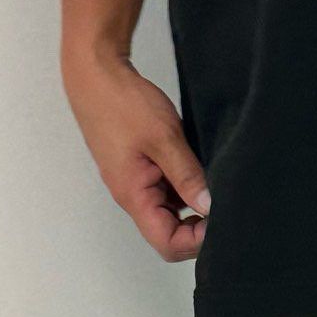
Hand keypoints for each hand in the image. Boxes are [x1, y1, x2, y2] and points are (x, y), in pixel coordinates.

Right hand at [63, 50, 209, 260]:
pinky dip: (184, 186)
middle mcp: (133, 197)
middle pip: (170, 234)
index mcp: (134, 196)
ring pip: (170, 213)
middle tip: (222, 205)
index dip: (196, 240)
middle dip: (198, 227)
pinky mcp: (140, 170)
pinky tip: (198, 168)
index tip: (218, 220)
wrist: (94, 73)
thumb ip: (188, 176)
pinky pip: (166, 191)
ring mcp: (136, 184)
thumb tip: (209, 207)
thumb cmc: (121, 102)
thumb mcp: (163, 137)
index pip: (168, 244)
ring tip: (212, 182)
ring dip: (193, 204)